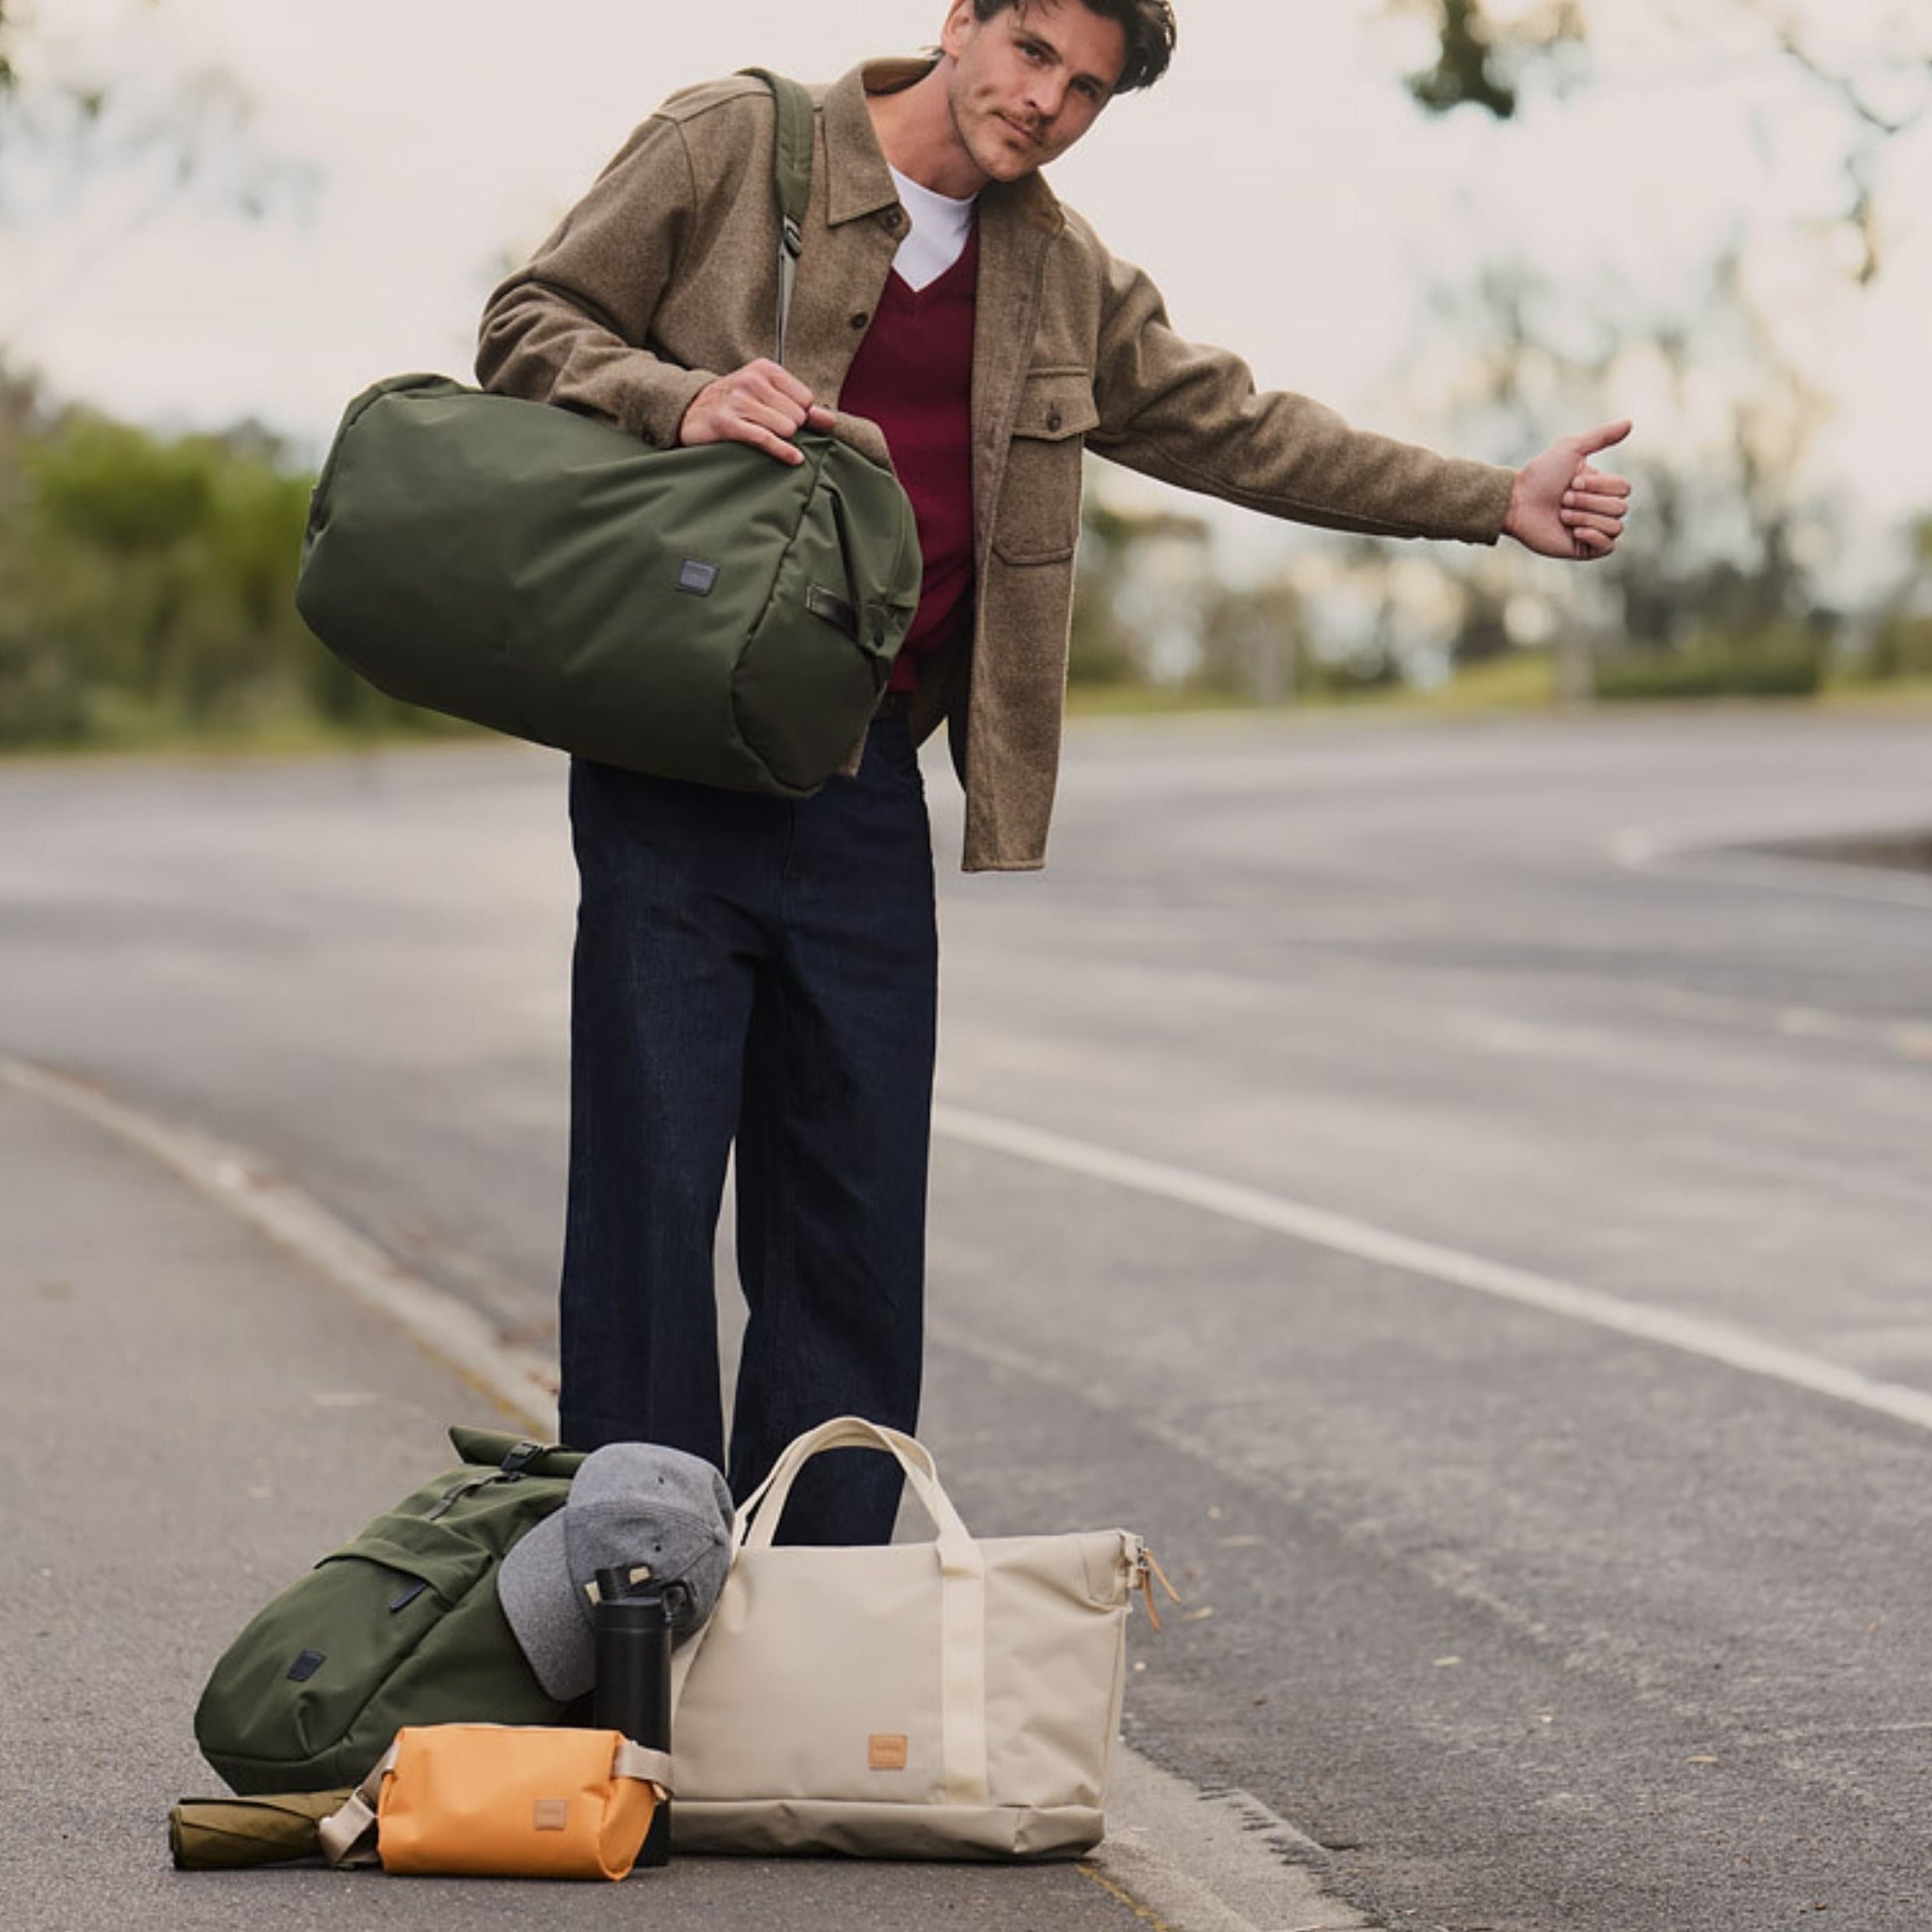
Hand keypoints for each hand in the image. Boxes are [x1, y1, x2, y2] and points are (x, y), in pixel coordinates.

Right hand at [677, 358, 836, 465]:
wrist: (691, 411)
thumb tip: (830, 420)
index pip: (806, 399)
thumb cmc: (735, 405)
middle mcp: (751, 380)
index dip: (802, 415)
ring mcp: (738, 400)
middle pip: (798, 416)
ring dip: (783, 440)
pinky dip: (783, 451)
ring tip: (770, 439)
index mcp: (764, 369)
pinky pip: (766, 439)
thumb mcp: (767, 397)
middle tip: (775, 431)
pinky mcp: (728, 422)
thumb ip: (801, 407)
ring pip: (785, 427)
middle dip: (792, 428)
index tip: (790, 420)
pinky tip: (794, 458)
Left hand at [1504, 420, 1633, 560]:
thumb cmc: (1540, 475)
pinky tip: (1575, 531)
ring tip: (1561, 514)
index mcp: (1602, 487)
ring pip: (1615, 526)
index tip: (1572, 481)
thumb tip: (1630, 422)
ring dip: (1585, 517)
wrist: (1517, 502)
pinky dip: (1594, 536)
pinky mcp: (1585, 549)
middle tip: (1563, 499)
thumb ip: (1601, 436)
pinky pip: (1609, 546)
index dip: (1600, 485)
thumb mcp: (1571, 448)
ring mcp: (1594, 529)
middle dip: (1588, 501)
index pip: (1624, 488)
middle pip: (1621, 507)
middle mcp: (1601, 508)